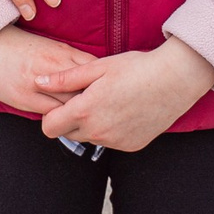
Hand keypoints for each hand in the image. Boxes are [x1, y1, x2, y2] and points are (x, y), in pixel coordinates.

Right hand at [0, 25, 95, 115]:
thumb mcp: (46, 45)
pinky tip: (64, 122)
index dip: (104, 85)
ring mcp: (40, 85)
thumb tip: (88, 74)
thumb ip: (67, 59)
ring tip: (86, 121)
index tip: (109, 93)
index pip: (94, 71)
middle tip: (103, 112)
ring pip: (71, 106)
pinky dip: (61, 120)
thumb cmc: (13, 43)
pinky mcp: (25, 99)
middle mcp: (54, 67)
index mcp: (61, 51)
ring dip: (80, 114)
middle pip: (88, 90)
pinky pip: (51, 115)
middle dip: (97, 102)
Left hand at [36, 38, 213, 152]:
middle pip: (68, 134)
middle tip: (86, 97)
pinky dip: (111, 129)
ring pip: (90, 137)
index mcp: (85, 111)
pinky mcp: (131, 146)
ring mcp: (115, 143)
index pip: (48, 128)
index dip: (51, 114)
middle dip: (70, 119)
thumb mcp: (97, 68)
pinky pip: (110, 141)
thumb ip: (65, 78)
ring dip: (91, 124)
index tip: (61, 101)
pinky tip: (123, 109)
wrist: (174, 80)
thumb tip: (38, 81)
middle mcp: (98, 132)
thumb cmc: (135, 68)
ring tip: (108, 100)